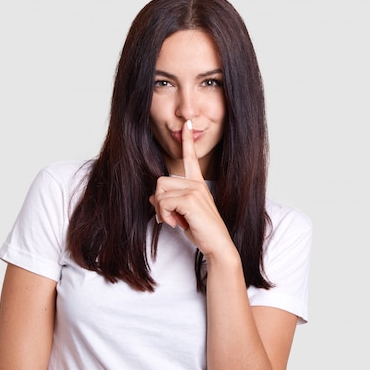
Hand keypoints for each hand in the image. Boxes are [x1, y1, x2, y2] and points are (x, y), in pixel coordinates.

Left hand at [149, 120, 233, 255]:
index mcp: (197, 184)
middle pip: (160, 182)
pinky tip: (178, 224)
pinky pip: (163, 203)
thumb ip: (169, 203)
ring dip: (162, 211)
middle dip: (159, 202)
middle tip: (171, 217)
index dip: (187, 141)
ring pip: (160, 193)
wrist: (217, 245)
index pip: (191, 158)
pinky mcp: (191, 200)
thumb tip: (152, 198)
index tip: (187, 124)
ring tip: (176, 221)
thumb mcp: (182, 215)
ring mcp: (195, 190)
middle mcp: (197, 183)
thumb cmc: (202, 230)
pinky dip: (165, 216)